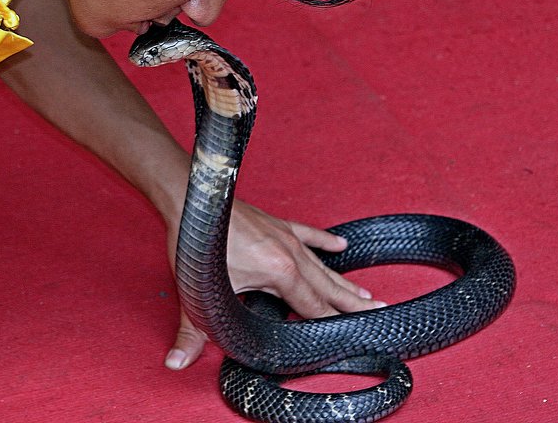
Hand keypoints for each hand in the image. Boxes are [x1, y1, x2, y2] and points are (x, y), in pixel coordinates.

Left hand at [164, 199, 384, 369]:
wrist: (195, 196)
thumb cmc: (198, 242)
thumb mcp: (198, 294)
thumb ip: (192, 333)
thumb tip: (177, 361)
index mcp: (279, 273)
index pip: (313, 308)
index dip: (333, 324)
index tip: (354, 336)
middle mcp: (289, 253)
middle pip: (327, 286)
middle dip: (352, 304)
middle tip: (379, 313)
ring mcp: (285, 236)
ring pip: (321, 264)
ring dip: (343, 281)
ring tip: (366, 295)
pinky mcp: (276, 224)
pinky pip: (308, 235)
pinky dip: (325, 243)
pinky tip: (342, 248)